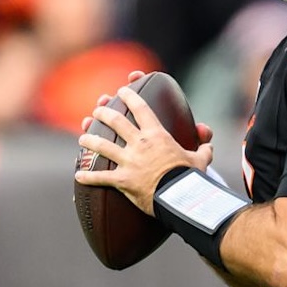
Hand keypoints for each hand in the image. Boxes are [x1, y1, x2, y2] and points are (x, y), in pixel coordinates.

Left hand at [73, 79, 213, 214]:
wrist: (181, 196)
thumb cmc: (191, 177)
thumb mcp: (201, 160)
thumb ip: (203, 149)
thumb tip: (208, 144)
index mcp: (157, 135)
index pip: (141, 108)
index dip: (130, 96)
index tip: (122, 90)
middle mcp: (139, 144)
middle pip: (116, 122)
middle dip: (104, 113)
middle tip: (97, 109)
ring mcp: (128, 161)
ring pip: (103, 146)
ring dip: (90, 140)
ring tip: (83, 137)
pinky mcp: (122, 180)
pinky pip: (101, 177)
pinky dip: (88, 177)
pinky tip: (79, 175)